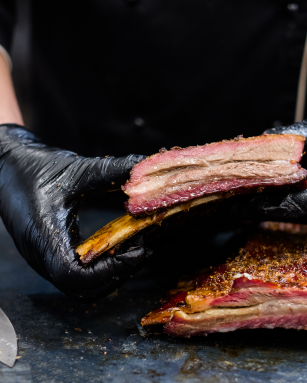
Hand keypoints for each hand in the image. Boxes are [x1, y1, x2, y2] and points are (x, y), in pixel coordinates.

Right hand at [0, 124, 149, 300]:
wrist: (5, 167)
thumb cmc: (34, 168)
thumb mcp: (75, 169)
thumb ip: (111, 171)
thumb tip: (143, 169)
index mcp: (43, 238)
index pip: (75, 276)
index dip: (111, 270)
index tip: (138, 251)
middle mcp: (42, 256)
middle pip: (83, 289)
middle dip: (118, 274)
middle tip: (143, 251)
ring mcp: (45, 258)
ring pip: (81, 286)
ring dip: (112, 273)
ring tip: (134, 247)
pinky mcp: (50, 254)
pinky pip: (78, 274)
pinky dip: (102, 266)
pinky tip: (117, 244)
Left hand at [233, 78, 306, 223]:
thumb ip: (297, 135)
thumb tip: (262, 142)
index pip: (306, 203)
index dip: (271, 206)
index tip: (242, 204)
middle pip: (302, 214)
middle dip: (265, 210)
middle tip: (231, 207)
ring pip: (305, 214)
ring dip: (273, 208)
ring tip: (241, 203)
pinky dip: (286, 201)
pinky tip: (264, 196)